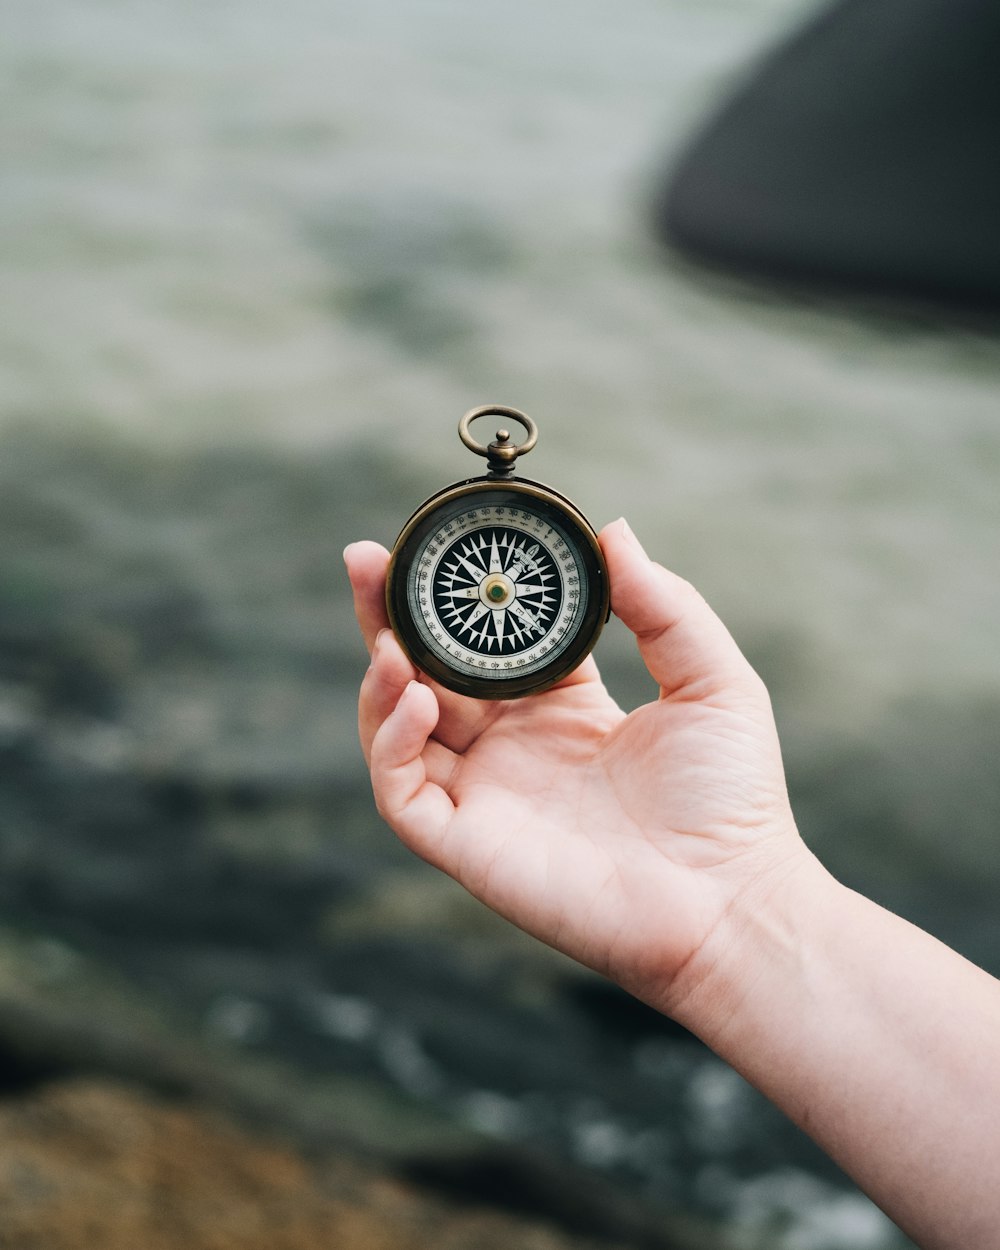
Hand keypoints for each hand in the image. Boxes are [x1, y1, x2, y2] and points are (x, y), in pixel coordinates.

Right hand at [345, 519, 806, 1014]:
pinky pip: (403, 791)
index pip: (484, 643)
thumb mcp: (709, 679)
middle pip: (425, 672)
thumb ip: (661, 605)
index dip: (455, 597)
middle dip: (386, 618)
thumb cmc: (731, 800)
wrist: (730, 902)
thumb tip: (613, 529)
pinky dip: (393, 743)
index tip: (438, 544)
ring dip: (381, 677)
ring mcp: (485, 797)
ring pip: (398, 728)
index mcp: (561, 709)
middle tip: (364, 560)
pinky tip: (417, 700)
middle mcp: (512, 748)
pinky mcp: (467, 846)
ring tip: (389, 638)